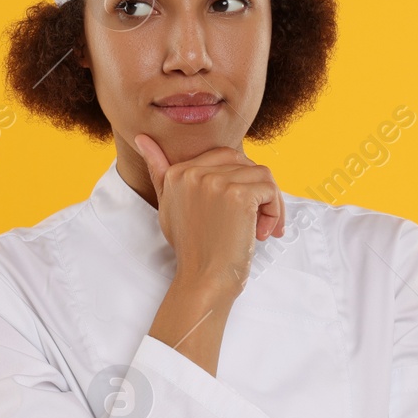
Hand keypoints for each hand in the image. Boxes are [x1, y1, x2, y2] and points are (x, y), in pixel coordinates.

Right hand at [134, 135, 283, 298]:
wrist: (204, 280)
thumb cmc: (192, 247)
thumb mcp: (169, 206)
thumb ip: (159, 170)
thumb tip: (142, 137)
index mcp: (177, 172)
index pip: (225, 157)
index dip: (239, 182)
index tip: (239, 212)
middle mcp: (193, 172)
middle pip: (246, 162)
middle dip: (257, 189)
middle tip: (257, 220)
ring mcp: (216, 182)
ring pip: (262, 175)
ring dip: (270, 203)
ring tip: (260, 229)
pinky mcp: (239, 195)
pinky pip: (270, 190)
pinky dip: (275, 212)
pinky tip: (262, 233)